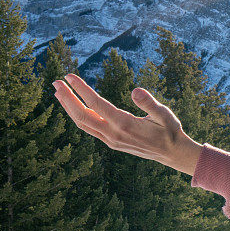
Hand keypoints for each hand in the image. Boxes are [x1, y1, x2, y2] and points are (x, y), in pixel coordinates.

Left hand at [52, 73, 202, 174]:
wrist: (172, 153)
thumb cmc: (170, 131)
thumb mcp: (165, 114)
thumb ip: (149, 103)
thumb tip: (135, 90)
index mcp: (124, 124)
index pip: (96, 104)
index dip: (81, 89)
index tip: (69, 76)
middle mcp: (113, 134)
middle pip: (82, 115)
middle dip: (67, 98)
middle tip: (56, 82)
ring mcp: (110, 140)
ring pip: (83, 123)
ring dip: (69, 107)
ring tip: (59, 93)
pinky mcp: (111, 142)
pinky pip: (89, 128)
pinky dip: (78, 116)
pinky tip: (75, 108)